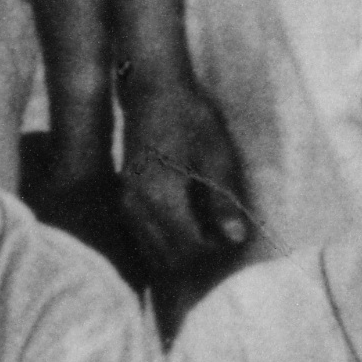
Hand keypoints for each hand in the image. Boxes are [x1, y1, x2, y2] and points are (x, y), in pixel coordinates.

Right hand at [121, 70, 256, 286]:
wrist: (155, 94)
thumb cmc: (191, 119)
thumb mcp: (217, 155)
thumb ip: (223, 199)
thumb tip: (235, 238)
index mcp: (161, 199)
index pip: (188, 249)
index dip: (212, 259)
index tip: (231, 258)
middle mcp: (136, 208)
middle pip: (167, 259)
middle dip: (194, 268)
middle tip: (219, 267)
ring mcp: (127, 206)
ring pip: (152, 253)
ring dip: (177, 261)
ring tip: (203, 260)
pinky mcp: (125, 202)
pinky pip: (144, 239)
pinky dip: (164, 249)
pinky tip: (183, 246)